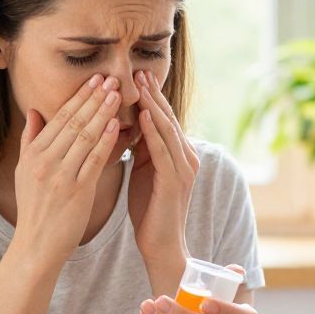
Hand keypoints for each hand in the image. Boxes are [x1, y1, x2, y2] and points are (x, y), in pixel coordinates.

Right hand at [13, 74, 122, 267]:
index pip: (60, 118)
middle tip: (112, 77)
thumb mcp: (23, 172)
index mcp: (33, 154)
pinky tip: (116, 125)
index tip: (95, 79)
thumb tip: (34, 111)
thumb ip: (30, 140)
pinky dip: (105, 140)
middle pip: (74, 122)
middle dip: (94, 97)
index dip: (79, 96)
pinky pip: (93, 160)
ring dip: (103, 112)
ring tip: (118, 93)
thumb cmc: (35, 209)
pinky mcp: (76, 191)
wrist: (37, 246)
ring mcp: (60, 175)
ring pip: (85, 136)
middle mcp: (45, 161)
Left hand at [129, 69, 199, 292]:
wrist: (160, 244)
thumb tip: (128, 123)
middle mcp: (186, 156)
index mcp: (178, 153)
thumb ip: (141, 147)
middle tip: (138, 70)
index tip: (136, 75)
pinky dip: (153, 130)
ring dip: (153, 104)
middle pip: (168, 117)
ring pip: (166, 128)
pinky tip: (143, 114)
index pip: (164, 118)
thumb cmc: (150, 209)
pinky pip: (163, 149)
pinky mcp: (175, 180)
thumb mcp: (143, 170)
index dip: (152, 96)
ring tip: (140, 84)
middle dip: (153, 93)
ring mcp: (183, 167)